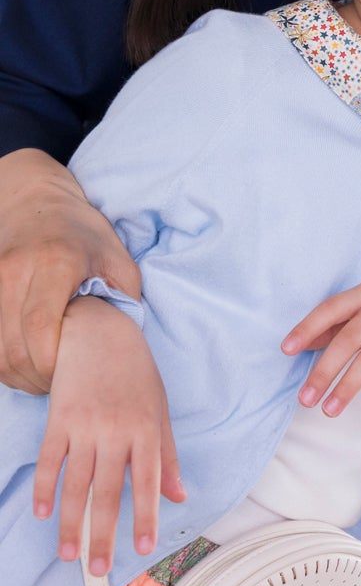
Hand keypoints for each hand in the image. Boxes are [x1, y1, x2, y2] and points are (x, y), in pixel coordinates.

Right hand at [0, 149, 142, 394]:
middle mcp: (14, 272)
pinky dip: (3, 362)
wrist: (34, 201)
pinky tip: (25, 363)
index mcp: (55, 263)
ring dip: (17, 374)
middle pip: (11, 347)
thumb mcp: (117, 258)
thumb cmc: (82, 232)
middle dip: (36, 377)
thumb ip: (123, 297)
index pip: (39, 327)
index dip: (50, 363)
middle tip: (62, 383)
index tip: (71, 375)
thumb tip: (124, 339)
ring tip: (45, 377)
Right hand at [34, 297, 183, 577]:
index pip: (148, 483)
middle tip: (98, 568)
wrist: (102, 335)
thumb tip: (179, 496)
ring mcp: (86, 426)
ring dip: (71, 523)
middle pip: (108, 492)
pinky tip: (45, 514)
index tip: (143, 548)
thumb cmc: (137, 378)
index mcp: (147, 431)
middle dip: (103, 534)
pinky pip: (50, 461)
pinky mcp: (59, 419)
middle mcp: (117, 431)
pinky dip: (46, 489)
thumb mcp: (161, 413)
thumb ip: (167, 458)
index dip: (146, 517)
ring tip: (69, 553)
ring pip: (76, 484)